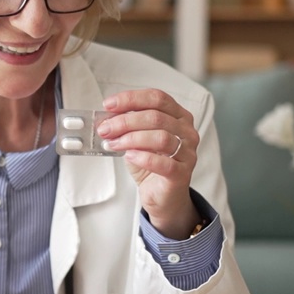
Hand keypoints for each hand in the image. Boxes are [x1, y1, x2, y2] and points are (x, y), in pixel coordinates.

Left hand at [98, 89, 200, 239]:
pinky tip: (129, 156)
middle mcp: (187, 131)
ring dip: (131, 138)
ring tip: (114, 144)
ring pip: (160, 137)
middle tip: (106, 129)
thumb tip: (107, 118)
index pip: (157, 98)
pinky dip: (142, 157)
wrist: (161, 195)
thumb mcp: (137, 139)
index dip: (131, 99)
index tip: (109, 105)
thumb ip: (127, 126)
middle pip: (156, 116)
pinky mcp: (182, 173)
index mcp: (179, 116)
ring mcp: (188, 152)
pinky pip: (164, 163)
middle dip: (125, 121)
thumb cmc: (150, 164)